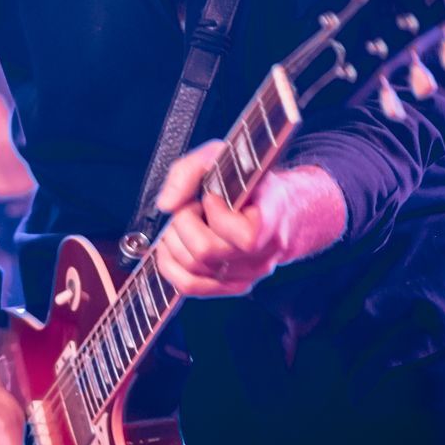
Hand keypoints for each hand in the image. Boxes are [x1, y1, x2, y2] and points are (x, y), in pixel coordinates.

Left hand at [152, 142, 347, 297]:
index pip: (245, 237)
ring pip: (193, 270)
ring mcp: (249, 274)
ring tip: (183, 223)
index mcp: (271, 220)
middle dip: (184, 223)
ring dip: (174, 241)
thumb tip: (166, 205)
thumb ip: (189, 171)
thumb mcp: (222, 157)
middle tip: (191, 207)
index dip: (218, 214)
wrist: (277, 207)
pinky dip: (169, 265)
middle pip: (206, 252)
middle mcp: (263, 254)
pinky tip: (170, 246)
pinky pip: (189, 286)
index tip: (212, 197)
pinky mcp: (233, 286)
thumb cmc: (247, 181)